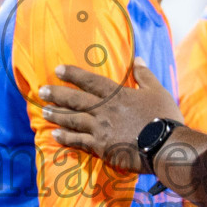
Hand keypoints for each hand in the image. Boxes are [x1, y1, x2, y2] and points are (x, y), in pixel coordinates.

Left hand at [40, 59, 184, 173]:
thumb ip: (144, 75)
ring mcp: (100, 129)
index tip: (58, 70)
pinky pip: (78, 141)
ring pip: (73, 120)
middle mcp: (104, 110)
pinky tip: (54, 135)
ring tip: (44, 111)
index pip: (90, 81)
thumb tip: (138, 59)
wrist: (165, 145)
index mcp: (117, 95)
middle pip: (75, 100)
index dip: (73, 74)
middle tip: (41, 91)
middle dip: (57, 94)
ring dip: (57, 115)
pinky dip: (65, 138)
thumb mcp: (157, 91)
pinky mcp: (101, 147)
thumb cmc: (164, 117)